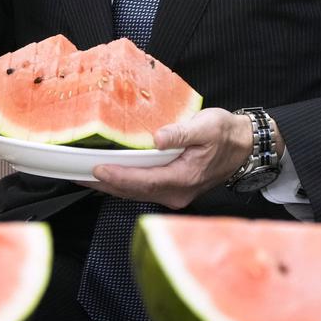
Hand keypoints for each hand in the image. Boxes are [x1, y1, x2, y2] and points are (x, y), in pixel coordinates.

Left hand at [79, 108, 254, 208]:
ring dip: (110, 185)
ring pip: (135, 192)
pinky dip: (123, 183)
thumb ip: (181, 133)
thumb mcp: (207, 126)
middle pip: (133, 191)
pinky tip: (109, 175)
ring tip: (84, 175)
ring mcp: (174, 193)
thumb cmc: (226, 134)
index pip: (143, 181)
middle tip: (76, 174)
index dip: (118, 176)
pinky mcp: (173, 188)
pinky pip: (142, 189)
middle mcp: (177, 192)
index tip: (96, 169)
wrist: (245, 147)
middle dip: (104, 183)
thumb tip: (158, 137)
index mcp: (184, 178)